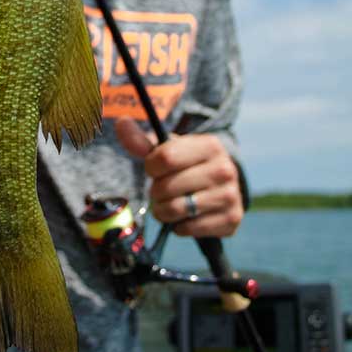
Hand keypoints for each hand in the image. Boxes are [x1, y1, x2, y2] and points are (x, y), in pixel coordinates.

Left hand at [115, 117, 242, 238]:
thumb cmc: (188, 167)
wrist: (220, 190)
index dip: (151, 167)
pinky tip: (187, 217)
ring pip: (175, 210)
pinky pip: (187, 229)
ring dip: (163, 211)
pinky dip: (179, 226)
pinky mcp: (230, 220)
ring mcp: (230, 196)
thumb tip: (121, 123)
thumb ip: (142, 141)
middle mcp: (224, 169)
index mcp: (210, 145)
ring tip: (171, 204)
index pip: (165, 157)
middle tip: (163, 190)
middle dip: (156, 192)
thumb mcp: (168, 151)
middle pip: (167, 187)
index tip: (155, 169)